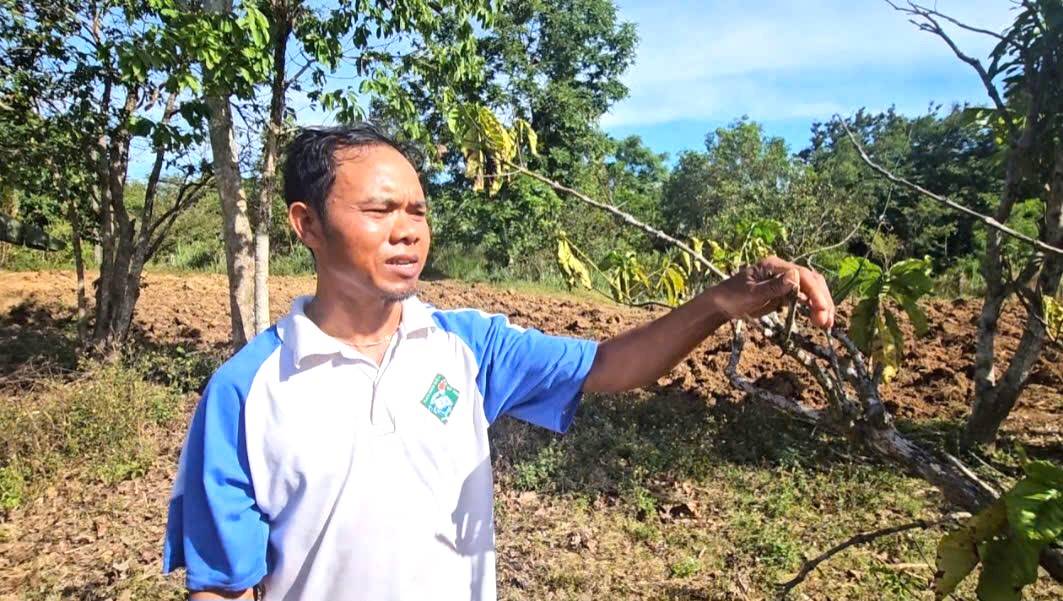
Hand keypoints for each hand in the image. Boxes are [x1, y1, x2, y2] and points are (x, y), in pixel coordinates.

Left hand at [705, 256, 834, 328]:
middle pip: (812, 281)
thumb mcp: (751, 294)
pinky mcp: (786, 293)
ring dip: (822, 305)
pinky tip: (819, 320)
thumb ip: (773, 287)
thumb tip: (795, 276)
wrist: (722, 304)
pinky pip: (805, 298)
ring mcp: (786, 281)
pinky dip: (814, 308)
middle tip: (826, 321)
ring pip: (812, 290)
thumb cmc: (732, 296)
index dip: (814, 291)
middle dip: (822, 300)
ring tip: (826, 324)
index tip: (821, 309)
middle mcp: (783, 270)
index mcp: (774, 265)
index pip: (802, 275)